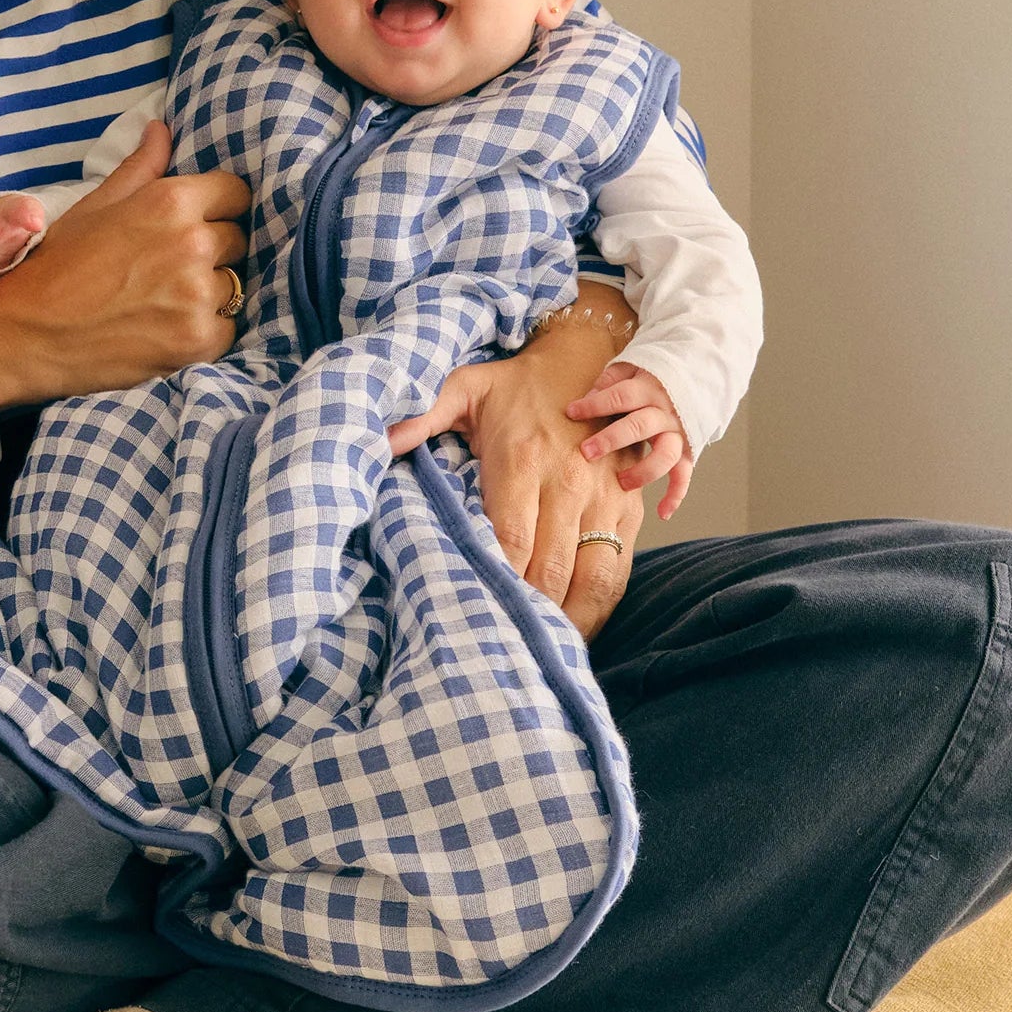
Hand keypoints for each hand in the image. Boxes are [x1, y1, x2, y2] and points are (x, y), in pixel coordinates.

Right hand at [0, 119, 250, 425]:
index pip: (237, 193)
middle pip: (237, 240)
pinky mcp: (199, 339)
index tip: (202, 221)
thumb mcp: (96, 206)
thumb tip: (161, 128)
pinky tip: (167, 328)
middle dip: (213, 250)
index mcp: (171, 202)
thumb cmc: (58, 265)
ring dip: (208, 292)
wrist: (28, 334)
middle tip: (171, 267)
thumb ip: (140, 167)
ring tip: (165, 300)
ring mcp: (198, 295)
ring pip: (232, 285)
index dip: (220, 207)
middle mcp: (192, 243)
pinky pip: (229, 328)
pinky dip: (205, 330)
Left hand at [386, 294, 645, 637]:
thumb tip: (383, 438)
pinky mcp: (628, 507)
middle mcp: (568, 483)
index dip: (498, 583)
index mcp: (522, 460)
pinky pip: (619, 568)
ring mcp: (604, 498)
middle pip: (550, 571)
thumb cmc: (516, 386)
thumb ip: (422, 413)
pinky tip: (576, 628)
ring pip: (594, 578)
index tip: (478, 614)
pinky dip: (600, 605)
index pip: (511, 541)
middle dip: (530, 614)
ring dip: (572, 621)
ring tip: (544, 650)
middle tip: (502, 647)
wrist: (586, 360)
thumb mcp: (463, 386)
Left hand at [566, 357, 692, 520]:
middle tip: (587, 452)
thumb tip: (588, 397)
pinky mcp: (687, 451)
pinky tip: (662, 513)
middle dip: (612, 439)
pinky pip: (684, 475)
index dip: (595, 404)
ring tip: (621, 482)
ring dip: (644, 471)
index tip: (572, 412)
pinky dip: (675, 495)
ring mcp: (678, 433)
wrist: (692, 378)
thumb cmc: (649, 377)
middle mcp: (665, 412)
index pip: (620, 396)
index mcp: (648, 389)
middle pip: (639, 426)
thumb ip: (610, 381)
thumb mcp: (630, 367)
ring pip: (666, 454)